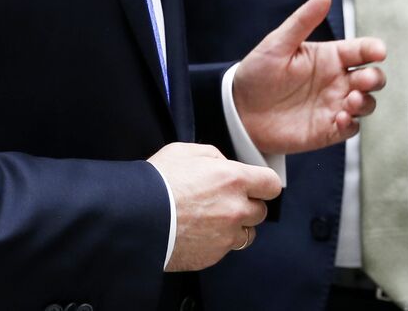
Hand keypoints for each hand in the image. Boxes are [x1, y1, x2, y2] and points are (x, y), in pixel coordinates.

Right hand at [148, 142, 279, 270]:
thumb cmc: (158, 182)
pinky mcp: (213, 255)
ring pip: (247, 234)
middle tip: (225, 201)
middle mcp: (235, 208)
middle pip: (261, 211)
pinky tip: (199, 232)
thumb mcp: (187, 152)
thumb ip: (215, 157)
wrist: (136, 217)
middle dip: (247, 205)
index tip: (258, 186)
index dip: (263, 184)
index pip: (271, 184)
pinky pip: (226, 249)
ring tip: (212, 219)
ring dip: (235, 227)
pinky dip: (217, 242)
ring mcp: (225, 235)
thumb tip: (226, 165)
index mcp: (233, 179)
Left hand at [233, 0, 385, 154]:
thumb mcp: (278, 43)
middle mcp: (336, 80)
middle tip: (363, 80)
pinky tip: (340, 118)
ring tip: (350, 100)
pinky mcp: (327, 129)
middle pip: (372, 78)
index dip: (374, 49)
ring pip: (366, 103)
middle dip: (375, 78)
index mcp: (329, 57)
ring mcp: (333, 105)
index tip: (379, 51)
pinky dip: (352, 124)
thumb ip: (303, 20)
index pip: (361, 50)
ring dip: (365, 102)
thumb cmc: (257, 72)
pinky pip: (351, 128)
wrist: (238, 111)